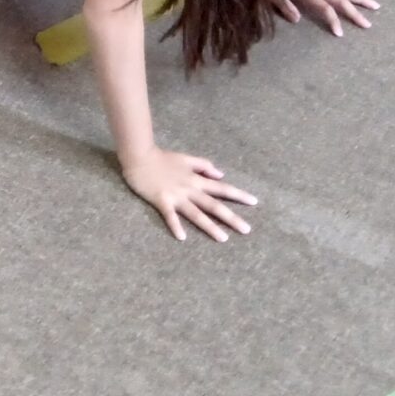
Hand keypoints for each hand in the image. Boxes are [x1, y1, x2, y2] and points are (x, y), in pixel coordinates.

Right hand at [122, 147, 258, 242]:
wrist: (139, 156)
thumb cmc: (161, 158)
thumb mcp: (186, 158)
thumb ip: (204, 165)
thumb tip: (221, 174)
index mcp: (196, 179)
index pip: (222, 188)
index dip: (238, 195)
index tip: (254, 202)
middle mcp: (190, 189)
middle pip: (213, 205)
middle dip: (231, 217)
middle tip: (247, 230)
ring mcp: (176, 196)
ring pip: (196, 213)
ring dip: (209, 226)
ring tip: (223, 239)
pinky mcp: (161, 200)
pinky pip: (170, 215)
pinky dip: (175, 225)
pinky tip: (182, 237)